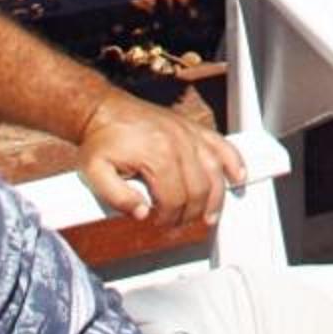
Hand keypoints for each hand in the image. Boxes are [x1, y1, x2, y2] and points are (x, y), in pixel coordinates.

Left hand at [77, 95, 244, 228]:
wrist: (104, 109)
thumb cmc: (100, 140)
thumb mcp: (94, 172)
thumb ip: (116, 198)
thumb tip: (142, 213)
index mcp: (156, 155)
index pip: (174, 199)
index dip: (168, 218)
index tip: (159, 224)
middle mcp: (178, 142)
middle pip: (198, 188)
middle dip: (191, 213)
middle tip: (179, 224)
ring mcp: (188, 133)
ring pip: (216, 170)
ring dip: (216, 197)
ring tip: (210, 215)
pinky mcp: (193, 127)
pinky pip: (222, 145)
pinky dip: (234, 161)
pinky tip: (238, 176)